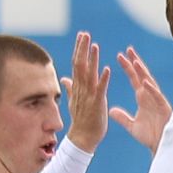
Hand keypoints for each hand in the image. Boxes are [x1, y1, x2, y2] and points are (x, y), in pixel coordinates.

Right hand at [60, 31, 111, 152]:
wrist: (83, 138)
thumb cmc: (81, 121)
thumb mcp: (74, 101)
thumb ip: (71, 88)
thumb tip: (64, 78)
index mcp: (78, 87)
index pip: (77, 64)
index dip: (79, 49)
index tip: (81, 36)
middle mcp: (82, 89)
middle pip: (80, 65)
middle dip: (83, 49)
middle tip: (85, 33)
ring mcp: (89, 96)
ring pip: (89, 74)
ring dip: (92, 60)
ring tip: (95, 45)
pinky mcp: (97, 104)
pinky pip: (100, 89)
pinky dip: (103, 79)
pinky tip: (107, 69)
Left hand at [109, 47, 170, 153]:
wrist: (161, 146)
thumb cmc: (150, 136)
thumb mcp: (132, 126)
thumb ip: (122, 117)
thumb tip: (111, 110)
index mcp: (143, 98)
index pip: (134, 79)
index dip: (128, 67)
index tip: (120, 56)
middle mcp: (150, 96)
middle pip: (142, 76)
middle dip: (135, 62)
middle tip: (127, 49)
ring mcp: (157, 101)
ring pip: (150, 83)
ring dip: (143, 72)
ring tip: (135, 61)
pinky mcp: (163, 108)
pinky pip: (157, 97)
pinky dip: (151, 89)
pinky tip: (145, 82)